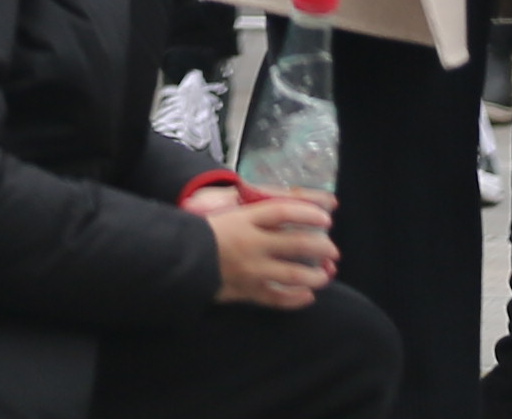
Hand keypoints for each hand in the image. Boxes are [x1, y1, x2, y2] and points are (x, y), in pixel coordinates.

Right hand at [194, 186, 340, 309]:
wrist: (179, 258)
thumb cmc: (205, 232)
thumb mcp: (229, 214)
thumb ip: (256, 215)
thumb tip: (287, 214)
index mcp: (246, 219)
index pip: (284, 211)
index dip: (308, 214)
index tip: (326, 218)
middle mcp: (252, 243)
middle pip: (296, 244)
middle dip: (320, 247)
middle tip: (333, 250)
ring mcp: (251, 270)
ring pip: (292, 275)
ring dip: (314, 276)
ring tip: (325, 276)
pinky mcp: (246, 291)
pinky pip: (276, 298)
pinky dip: (294, 300)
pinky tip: (308, 297)